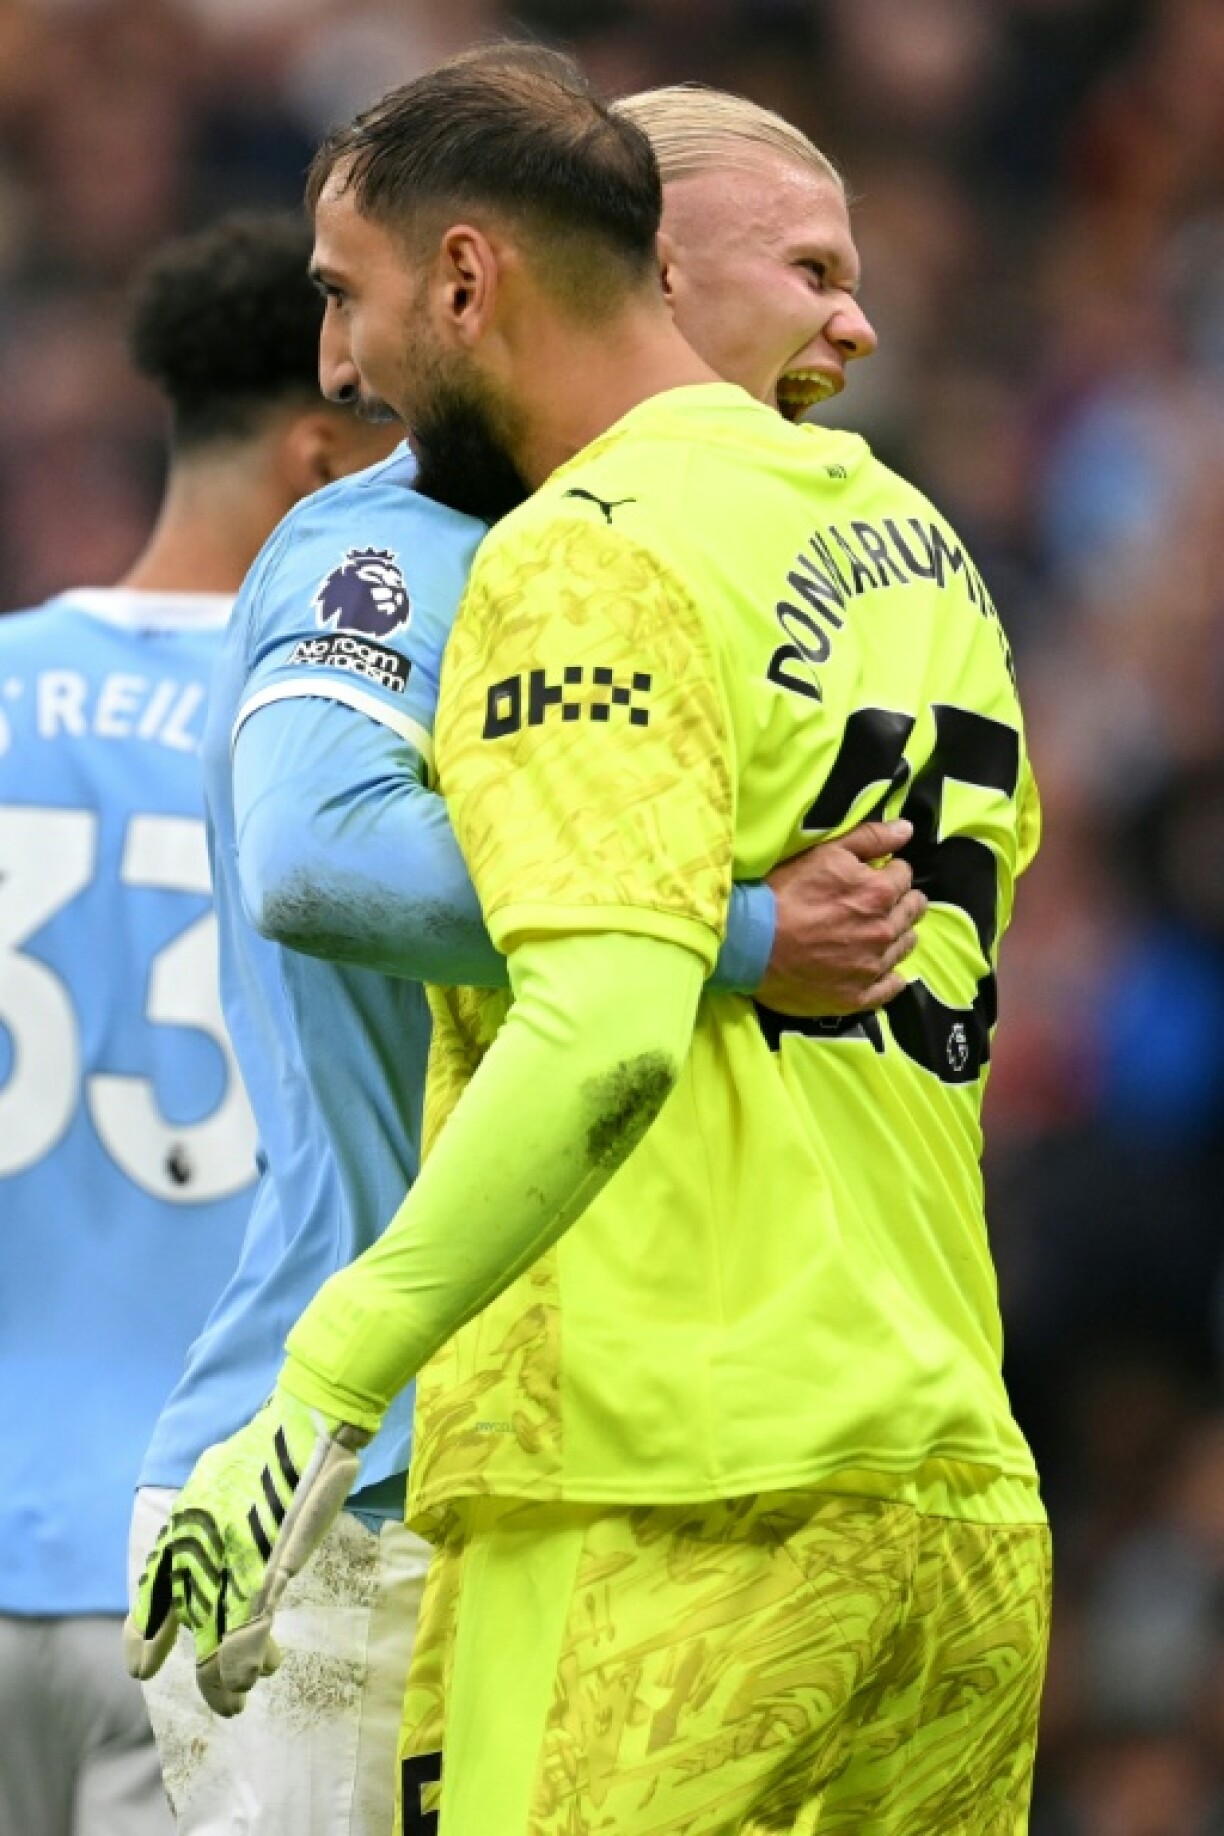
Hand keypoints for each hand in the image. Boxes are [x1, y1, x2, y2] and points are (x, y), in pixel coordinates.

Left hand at [124, 1385, 368, 1716]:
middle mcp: (195, 1556)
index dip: (145, 1636)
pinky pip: (249, 1633)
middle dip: (205, 1675)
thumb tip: (207, 1538)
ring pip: (219, 1644)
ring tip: (241, 1698)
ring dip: (229, 1679)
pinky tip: (258, 1672)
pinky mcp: (265, 1573)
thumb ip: (206, 1516)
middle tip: (222, 1702)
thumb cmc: (266, 1448)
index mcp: (181, 1531)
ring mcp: (228, 1567)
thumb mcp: (215, 1480)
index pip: (152, 1595)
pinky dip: (249, 1658)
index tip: (141, 1668)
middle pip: (192, 1631)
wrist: (302, 1428)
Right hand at [757, 818, 926, 1016]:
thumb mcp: (824, 853)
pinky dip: (889, 977)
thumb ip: (870, 838)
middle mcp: (883, 931)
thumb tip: (907, 829)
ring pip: (905, 946)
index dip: (890, 872)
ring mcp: (872, 967)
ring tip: (874, 932)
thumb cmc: (783, 893)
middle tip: (878, 903)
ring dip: (897, 935)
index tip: (875, 876)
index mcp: (879, 893)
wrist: (749, 943)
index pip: (904, 876)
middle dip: (900, 902)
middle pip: (912, 911)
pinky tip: (878, 969)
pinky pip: (891, 988)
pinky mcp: (857, 996)